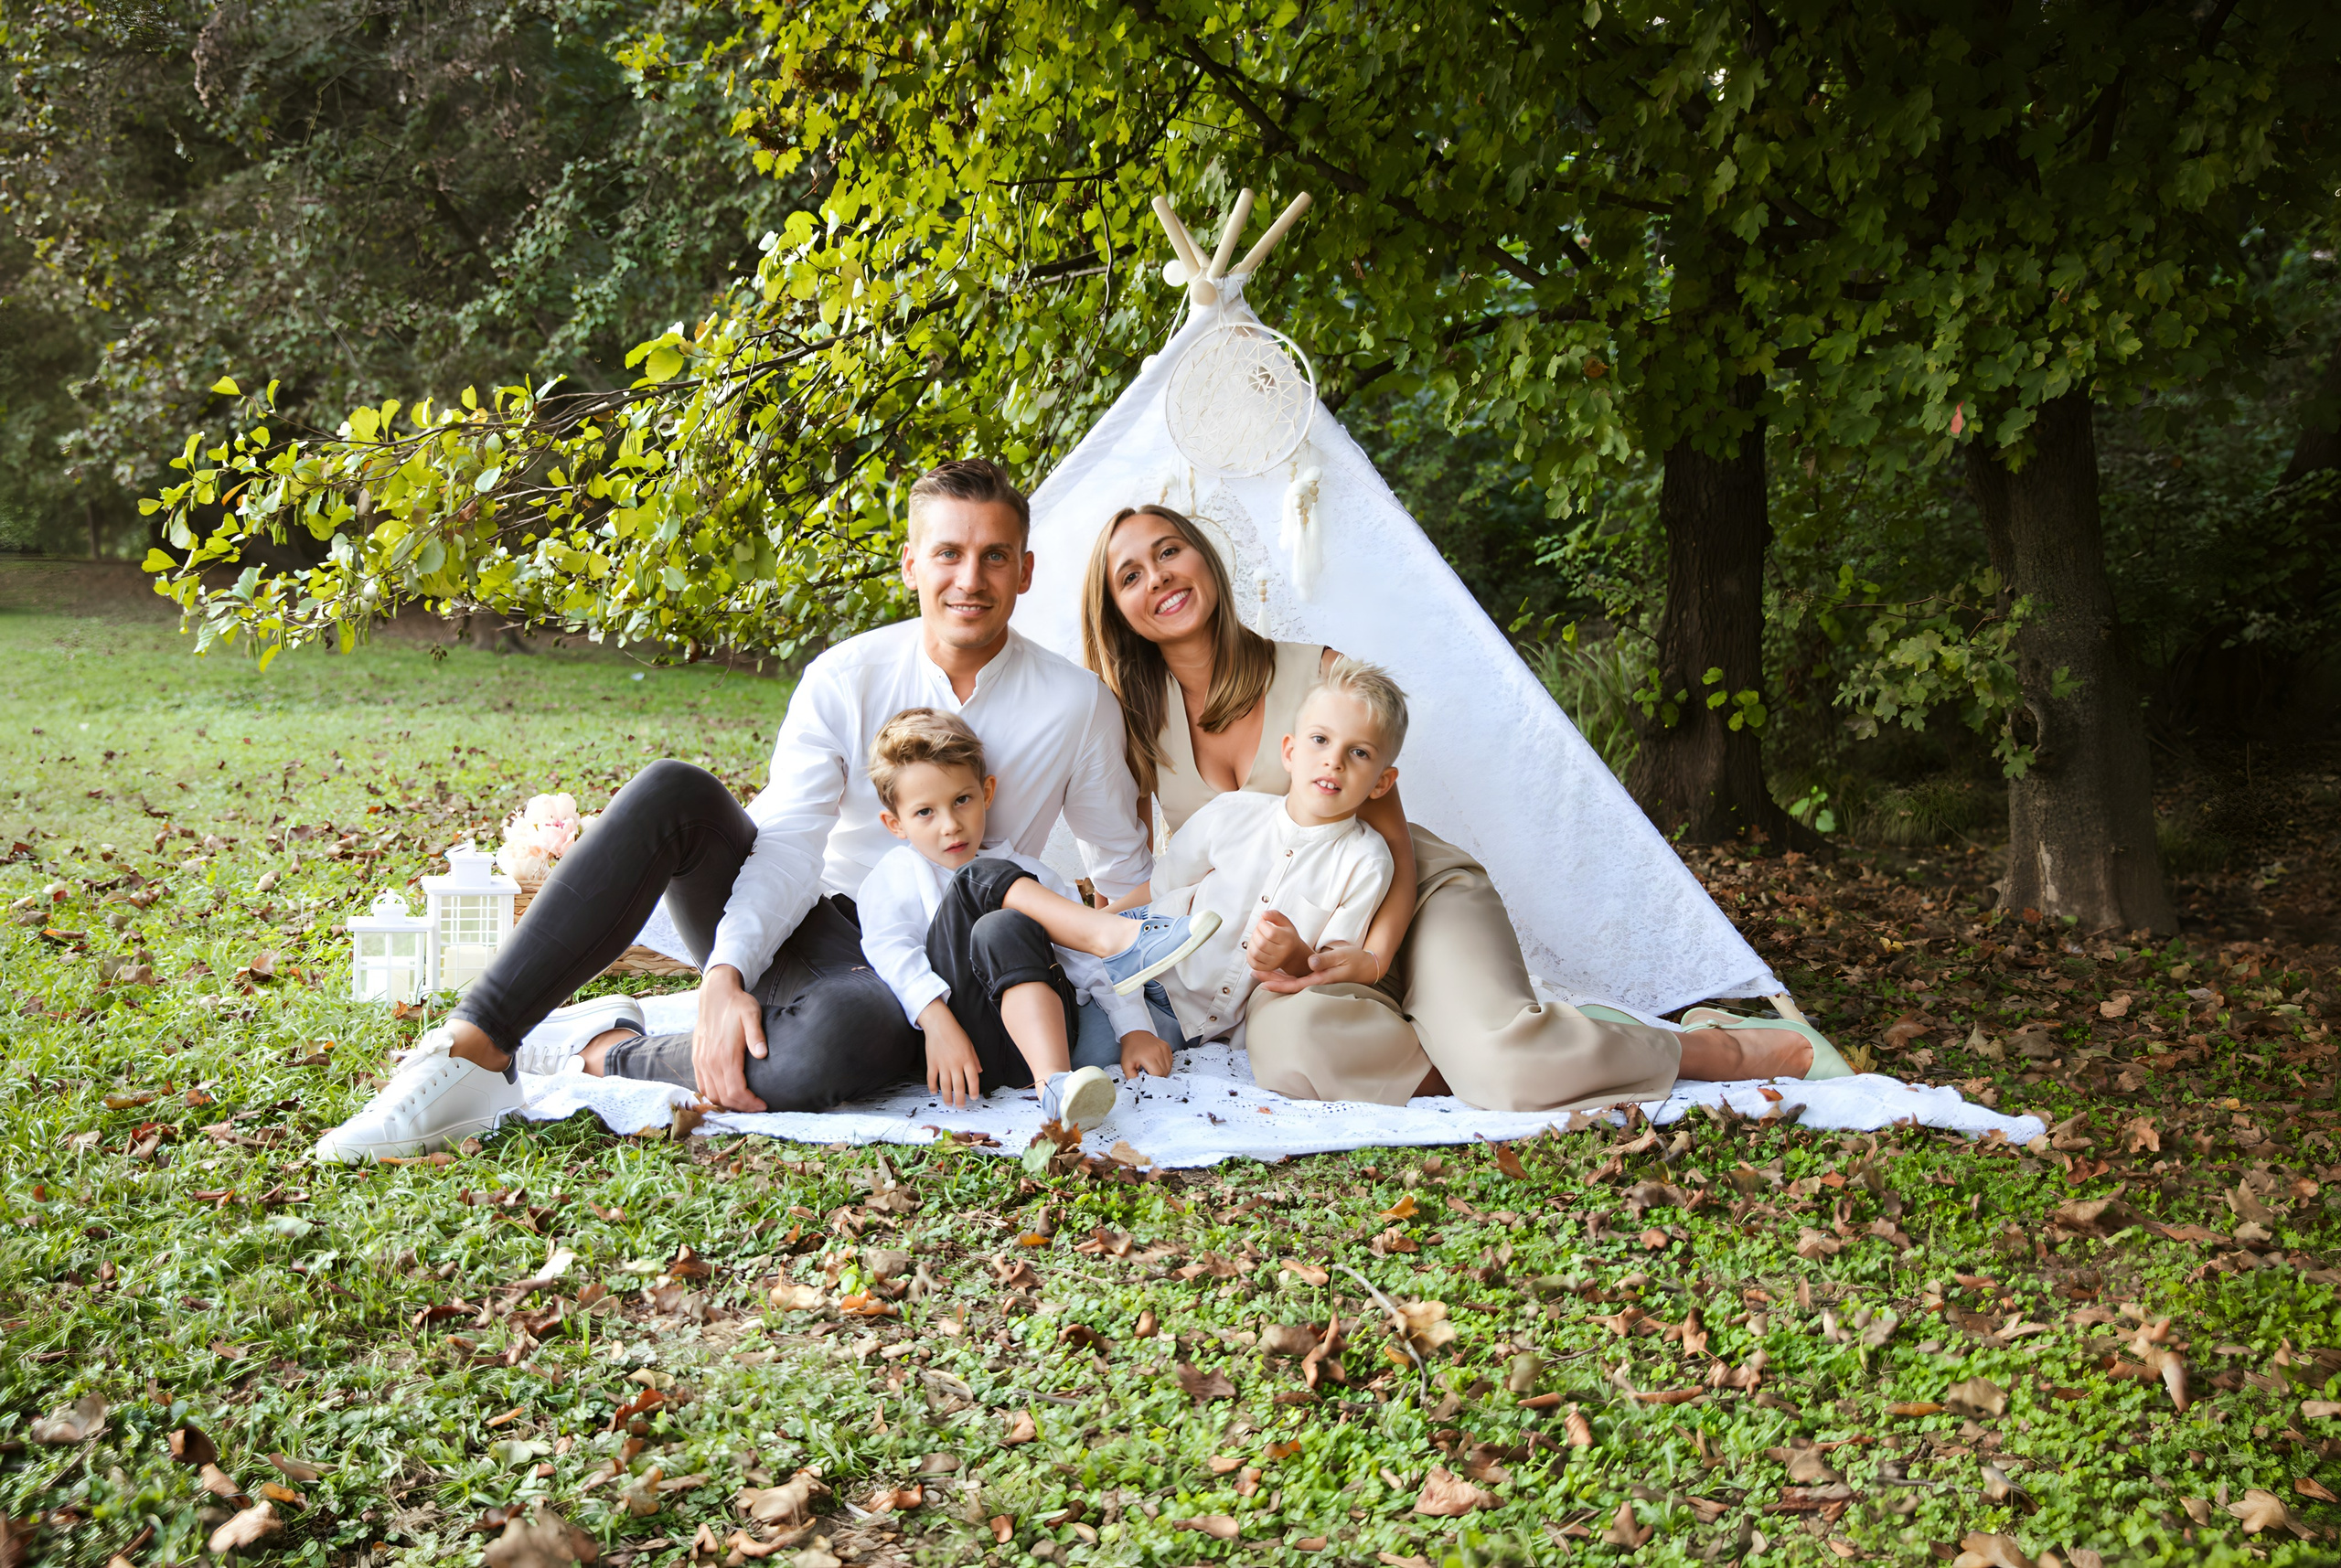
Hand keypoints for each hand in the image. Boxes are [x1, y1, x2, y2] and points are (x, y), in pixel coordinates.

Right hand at [692, 965, 768, 1111]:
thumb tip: (762, 1054)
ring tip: (744, 1103)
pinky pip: (702, 1086)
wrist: (715, 994)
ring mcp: (701, 1061)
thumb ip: (757, 1035)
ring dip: (727, 1103)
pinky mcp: (697, 1059)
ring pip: (711, 1095)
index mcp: (725, 1055)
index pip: (736, 1091)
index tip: (763, 1105)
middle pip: (724, 1098)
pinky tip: (726, 1094)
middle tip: (757, 1107)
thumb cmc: (737, 1005)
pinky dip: (714, 1095)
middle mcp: (710, 1062)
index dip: (750, 1103)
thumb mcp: (752, 1014)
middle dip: (742, 1107)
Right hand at [920, 1002, 984, 1108]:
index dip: (975, 1090)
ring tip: (949, 1103)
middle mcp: (955, 1064)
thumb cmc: (955, 1033)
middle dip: (960, 1099)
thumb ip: (975, 1059)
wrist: (939, 1024)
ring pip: (945, 1086)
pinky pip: (932, 1079)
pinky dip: (933, 1087)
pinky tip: (935, 1092)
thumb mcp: (970, 1045)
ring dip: (947, 1097)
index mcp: (967, 1059)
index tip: (974, 1097)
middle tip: (961, 1106)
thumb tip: (980, 1072)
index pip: (973, 1079)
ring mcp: (943, 1064)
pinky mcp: (932, 1063)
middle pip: (959, 1086)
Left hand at [1118, 1029, 1173, 1079]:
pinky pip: (1170, 1061)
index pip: (1158, 1075)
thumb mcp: (1126, 1065)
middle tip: (1148, 1073)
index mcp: (1147, 1056)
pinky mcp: (1167, 1047)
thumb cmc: (1130, 1049)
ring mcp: (1164, 1048)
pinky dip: (1165, 1065)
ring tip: (1152, 1067)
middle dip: (1157, 1076)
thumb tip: (1139, 1086)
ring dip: (1162, 1071)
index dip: (1153, 1079)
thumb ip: (1131, 1078)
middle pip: (1164, 1072)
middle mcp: (1158, 1051)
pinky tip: (1156, 1062)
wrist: (1134, 1033)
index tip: (1147, 1078)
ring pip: (1168, 1068)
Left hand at [1244, 910, 1311, 978]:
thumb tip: (1263, 914)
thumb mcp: (1285, 923)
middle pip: (1261, 943)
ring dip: (1251, 942)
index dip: (1262, 925)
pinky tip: (1254, 947)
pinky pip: (1253, 963)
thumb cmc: (1287, 936)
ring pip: (1255, 953)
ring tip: (1256, 938)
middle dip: (1256, 933)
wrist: (1293, 954)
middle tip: (1258, 930)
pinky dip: (1249, 954)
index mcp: (1288, 940)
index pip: (1270, 933)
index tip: (1262, 922)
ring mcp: (1275, 962)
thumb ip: (1275, 915)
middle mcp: (1282, 953)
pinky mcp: (1267, 968)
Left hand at [1255, 939, 1380, 994]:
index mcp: (1321, 979)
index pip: (1296, 985)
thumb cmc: (1356, 960)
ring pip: (1293, 982)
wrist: (1369, 966)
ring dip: (1277, 978)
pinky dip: (1287, 976)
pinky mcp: (1319, 977)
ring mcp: (1318, 981)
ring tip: (1260, 973)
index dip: (1278, 984)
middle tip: (1254, 974)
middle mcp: (1317, 982)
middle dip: (1272, 980)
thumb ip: (1327, 959)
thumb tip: (1310, 962)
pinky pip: (1299, 979)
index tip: (1263, 982)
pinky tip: (1277, 972)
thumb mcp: (1343, 957)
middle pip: (1290, 985)